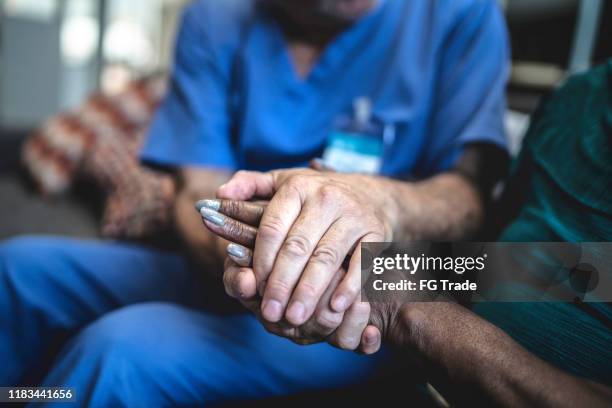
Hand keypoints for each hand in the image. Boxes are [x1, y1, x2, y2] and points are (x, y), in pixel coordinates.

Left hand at [198, 198, 382, 352]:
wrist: (373, 194)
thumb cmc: (316, 195)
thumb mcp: (282, 182)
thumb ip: (249, 185)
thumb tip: (217, 194)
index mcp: (297, 187)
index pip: (272, 228)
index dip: (259, 261)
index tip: (251, 287)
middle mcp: (326, 198)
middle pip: (297, 247)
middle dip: (281, 284)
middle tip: (269, 313)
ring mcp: (353, 215)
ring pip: (326, 259)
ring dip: (309, 292)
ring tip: (294, 318)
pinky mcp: (375, 233)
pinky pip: (361, 263)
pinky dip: (349, 286)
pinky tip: (334, 306)